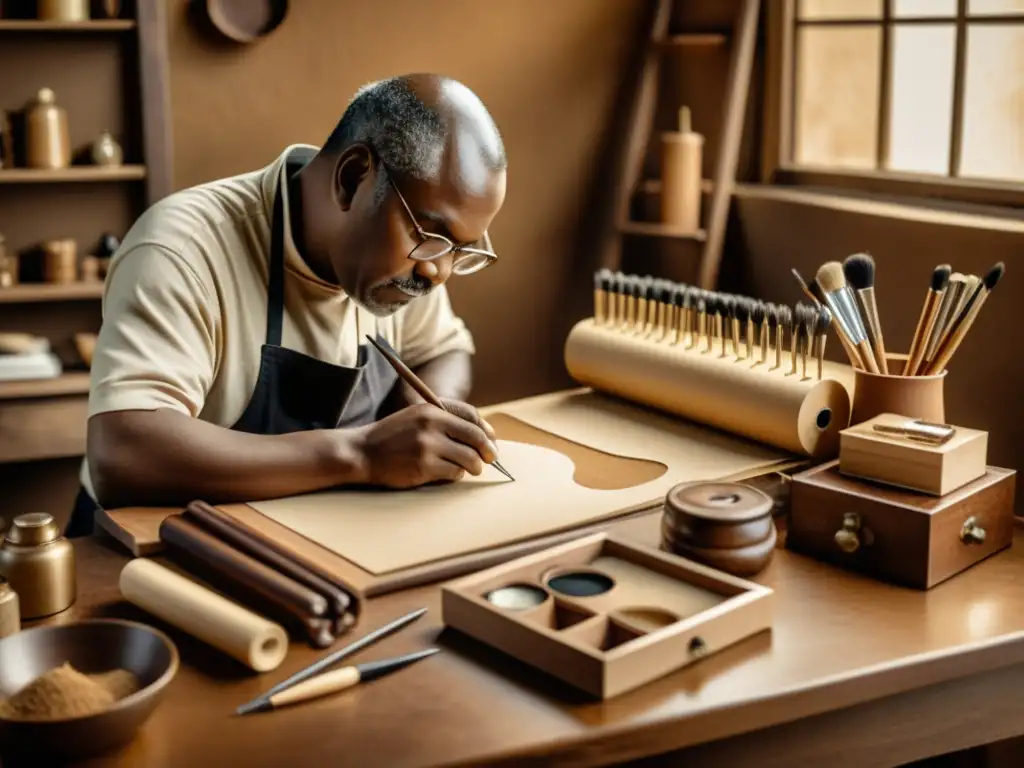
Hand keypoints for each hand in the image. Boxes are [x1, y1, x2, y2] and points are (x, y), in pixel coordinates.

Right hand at [351, 402, 498, 488]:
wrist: (362, 452)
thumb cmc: (391, 436)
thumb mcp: (416, 417)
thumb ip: (444, 420)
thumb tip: (483, 433)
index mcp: (431, 409)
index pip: (471, 415)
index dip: (486, 429)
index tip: (491, 440)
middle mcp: (431, 425)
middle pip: (475, 437)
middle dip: (488, 451)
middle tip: (491, 459)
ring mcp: (428, 447)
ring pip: (468, 458)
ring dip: (474, 466)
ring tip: (471, 469)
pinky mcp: (424, 467)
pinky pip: (454, 473)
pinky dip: (457, 475)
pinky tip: (450, 474)